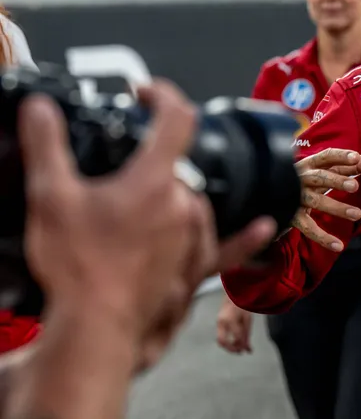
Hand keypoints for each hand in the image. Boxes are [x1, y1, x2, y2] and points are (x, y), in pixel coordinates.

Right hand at [20, 81, 276, 371]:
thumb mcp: (50, 195)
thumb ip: (46, 144)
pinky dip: (244, 236)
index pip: (176, 118)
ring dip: (168, 199)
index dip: (162, 96)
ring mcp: (194, 237)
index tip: (146, 93)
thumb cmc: (78, 266)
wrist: (95, 325)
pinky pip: (227, 247)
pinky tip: (262, 227)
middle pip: (175, 168)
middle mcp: (184, 205)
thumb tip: (40, 107)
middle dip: (147, 165)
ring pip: (190, 203)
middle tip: (112, 178)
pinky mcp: (195, 268)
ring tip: (129, 214)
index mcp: (155, 180)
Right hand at [216, 297, 253, 353]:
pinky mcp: (218, 324)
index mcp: (231, 320)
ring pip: (220, 340)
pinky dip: (228, 341)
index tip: (248, 350)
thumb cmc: (242, 307)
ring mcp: (218, 323)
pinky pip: (221, 336)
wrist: (233, 296)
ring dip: (229, 346)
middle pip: (222, 341)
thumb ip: (247, 335)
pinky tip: (236, 343)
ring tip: (239, 349)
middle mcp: (222, 322)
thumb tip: (248, 350)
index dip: (242, 345)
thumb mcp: (248, 320)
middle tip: (240, 352)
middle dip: (231, 349)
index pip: (236, 337)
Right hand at [293, 147, 360, 249]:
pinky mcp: (291, 216)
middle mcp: (301, 178)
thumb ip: (355, 165)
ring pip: (315, 201)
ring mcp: (295, 197)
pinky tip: (338, 245)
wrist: (272, 198)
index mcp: (311, 164)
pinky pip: (307, 227)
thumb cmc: (309, 180)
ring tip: (357, 214)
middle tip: (355, 186)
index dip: (340, 156)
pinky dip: (323, 237)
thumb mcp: (329, 171)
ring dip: (336, 207)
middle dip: (336, 180)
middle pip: (319, 177)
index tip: (356, 157)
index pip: (326, 156)